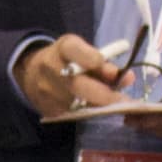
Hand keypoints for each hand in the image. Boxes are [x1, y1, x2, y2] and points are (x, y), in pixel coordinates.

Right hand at [14, 35, 129, 119]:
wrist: (32, 73)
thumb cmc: (67, 60)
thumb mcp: (85, 53)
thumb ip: (106, 65)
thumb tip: (128, 78)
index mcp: (63, 47)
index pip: (75, 50)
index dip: (92, 59)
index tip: (113, 72)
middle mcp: (50, 67)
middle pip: (77, 84)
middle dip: (103, 94)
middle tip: (124, 101)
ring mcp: (45, 90)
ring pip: (77, 103)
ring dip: (97, 105)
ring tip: (110, 103)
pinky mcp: (46, 108)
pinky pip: (72, 113)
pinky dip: (86, 111)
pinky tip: (91, 106)